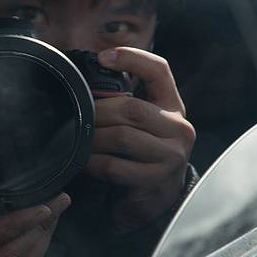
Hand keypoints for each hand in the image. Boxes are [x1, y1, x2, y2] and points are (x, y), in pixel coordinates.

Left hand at [86, 47, 194, 229]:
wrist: (156, 199)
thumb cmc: (141, 156)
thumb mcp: (141, 125)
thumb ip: (124, 103)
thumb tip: (85, 82)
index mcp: (173, 106)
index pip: (159, 71)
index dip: (132, 58)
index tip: (103, 57)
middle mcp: (178, 128)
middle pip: (131, 107)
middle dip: (97, 112)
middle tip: (77, 117)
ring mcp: (172, 155)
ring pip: (122, 136)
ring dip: (93, 139)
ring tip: (80, 140)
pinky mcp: (157, 179)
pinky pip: (116, 166)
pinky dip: (95, 163)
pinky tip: (86, 163)